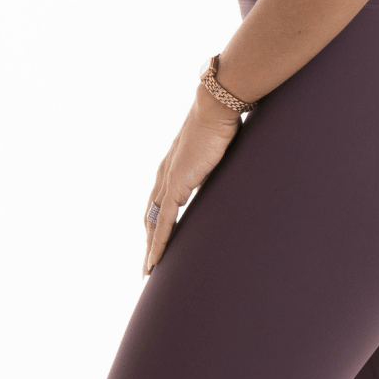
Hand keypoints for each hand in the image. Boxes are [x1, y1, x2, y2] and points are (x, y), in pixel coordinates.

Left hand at [142, 86, 240, 274]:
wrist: (215, 109)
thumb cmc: (222, 122)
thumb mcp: (219, 148)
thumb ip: (217, 162)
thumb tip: (228, 165)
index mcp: (173, 166)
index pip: (160, 201)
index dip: (157, 220)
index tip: (158, 237)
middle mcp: (165, 175)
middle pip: (152, 215)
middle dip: (150, 239)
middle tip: (150, 262)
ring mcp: (168, 182)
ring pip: (154, 223)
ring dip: (151, 247)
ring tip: (149, 269)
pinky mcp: (176, 187)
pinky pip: (164, 222)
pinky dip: (158, 243)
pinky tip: (155, 259)